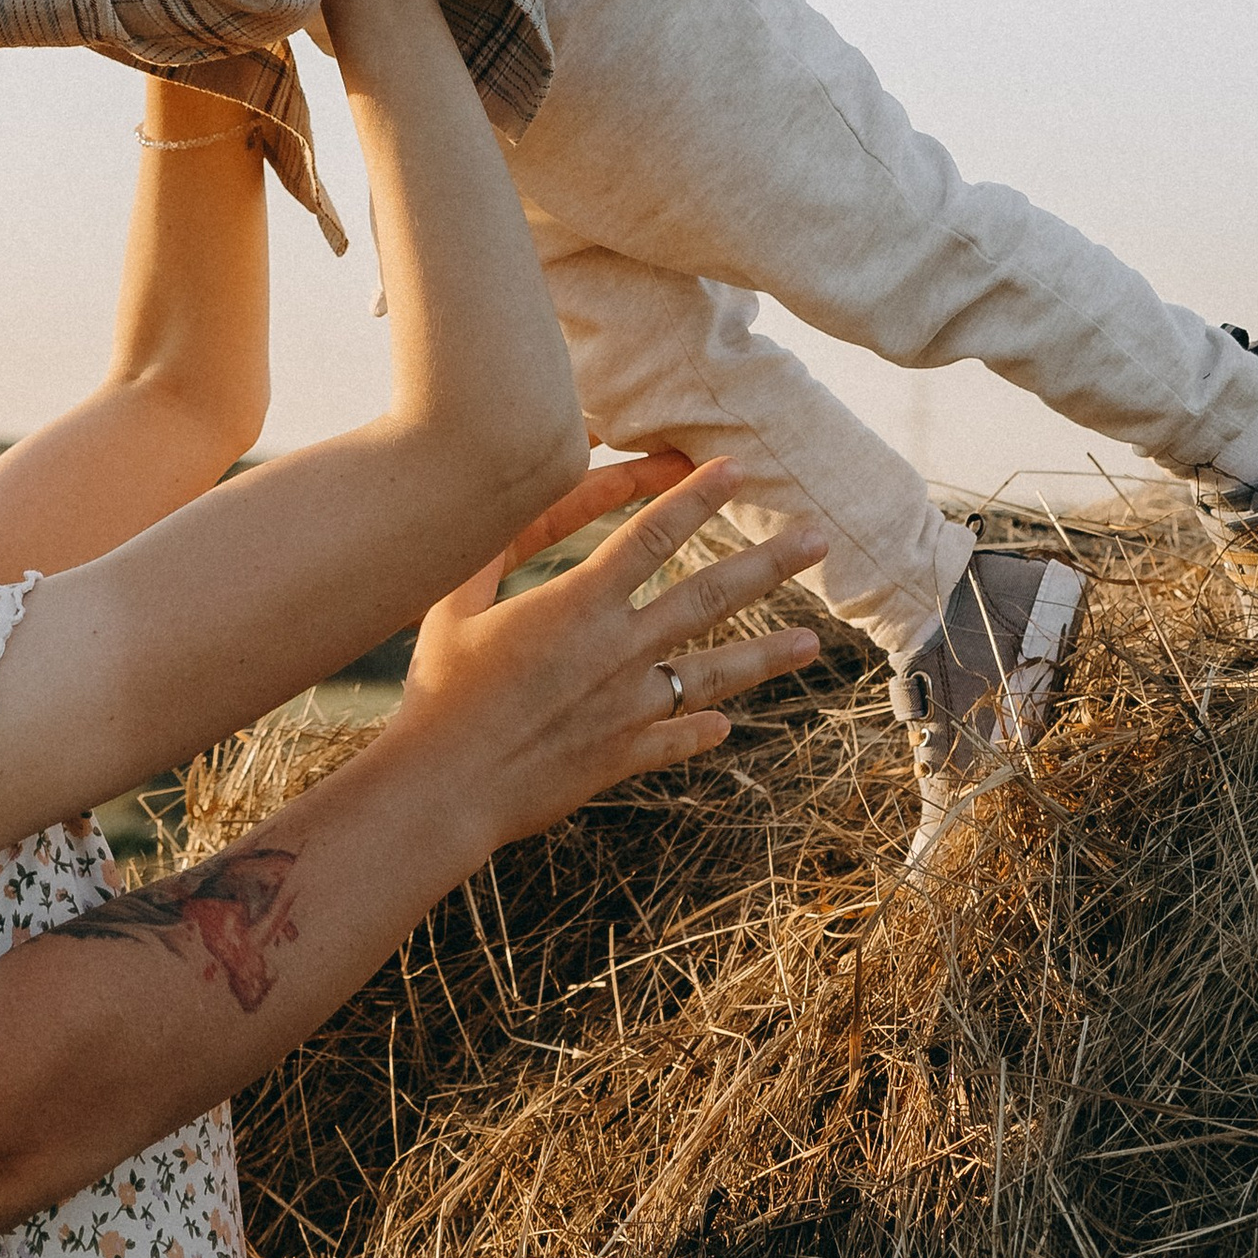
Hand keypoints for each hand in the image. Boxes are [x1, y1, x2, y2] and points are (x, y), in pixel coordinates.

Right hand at [400, 460, 823, 839]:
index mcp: (578, 604)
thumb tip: (511, 508)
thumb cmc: (438, 690)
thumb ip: (493, 554)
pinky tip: (723, 725)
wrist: (446, 786)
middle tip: (819, 539)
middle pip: (710, 594)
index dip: (697, 498)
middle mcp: (619, 650)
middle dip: (769, 562)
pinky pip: (674, 738)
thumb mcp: (453, 606)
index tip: (738, 471)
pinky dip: (699, 730)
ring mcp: (630, 707)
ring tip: (812, 644)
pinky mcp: (624, 755)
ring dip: (767, 655)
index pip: (652, 534)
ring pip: (714, 673)